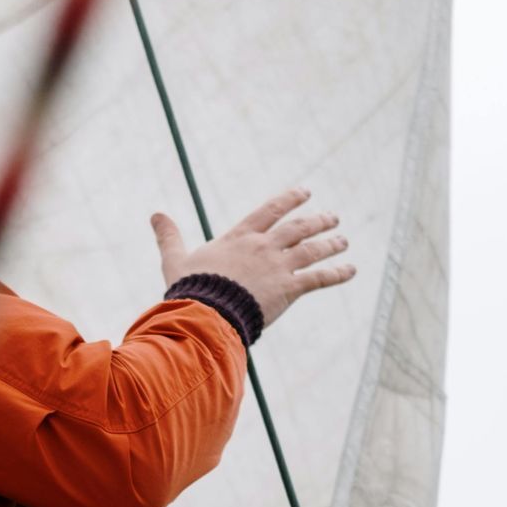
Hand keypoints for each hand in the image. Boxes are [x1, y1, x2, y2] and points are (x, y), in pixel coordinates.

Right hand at [153, 188, 351, 326]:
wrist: (206, 314)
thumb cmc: (189, 289)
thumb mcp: (176, 260)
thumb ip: (170, 237)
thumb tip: (155, 214)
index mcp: (240, 237)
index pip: (270, 210)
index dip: (290, 199)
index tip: (305, 192)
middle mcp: (263, 247)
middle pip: (298, 227)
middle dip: (318, 220)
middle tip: (333, 217)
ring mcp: (278, 267)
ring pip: (312, 249)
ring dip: (331, 243)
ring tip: (343, 240)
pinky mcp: (288, 289)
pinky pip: (318, 278)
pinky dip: (336, 273)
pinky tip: (350, 270)